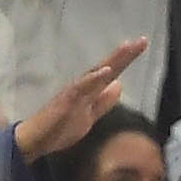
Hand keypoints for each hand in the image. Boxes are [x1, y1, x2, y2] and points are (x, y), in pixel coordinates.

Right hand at [13, 39, 146, 162]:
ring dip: (112, 60)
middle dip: (125, 55)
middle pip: (107, 67)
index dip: (126, 60)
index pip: (112, 73)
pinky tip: (106, 71)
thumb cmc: (61, 128)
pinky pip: (81, 87)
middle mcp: (83, 86)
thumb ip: (104, 101)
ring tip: (127, 47)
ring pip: (96, 72)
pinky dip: (93, 78)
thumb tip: (119, 84)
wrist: (38, 140)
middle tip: (143, 40)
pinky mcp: (66, 99)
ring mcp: (75, 91)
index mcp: (90, 90)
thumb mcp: (90, 116)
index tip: (142, 45)